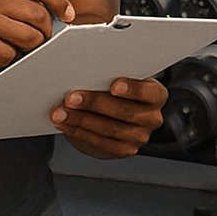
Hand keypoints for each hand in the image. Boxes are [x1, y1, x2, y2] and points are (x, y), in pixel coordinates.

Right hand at [0, 0, 74, 70]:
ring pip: (31, 37)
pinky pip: (13, 55)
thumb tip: (56, 11)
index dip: (59, 0)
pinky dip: (9, 56)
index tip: (69, 13)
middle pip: (38, 15)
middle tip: (41, 36)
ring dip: (31, 45)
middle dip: (46, 29)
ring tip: (18, 43)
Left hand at [50, 76, 167, 159]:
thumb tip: (85, 66)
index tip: (113, 85)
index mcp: (156, 94)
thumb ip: (110, 72)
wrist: (117, 115)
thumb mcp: (119, 75)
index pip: (148, 92)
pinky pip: (99, 143)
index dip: (132, 89)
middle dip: (94, 103)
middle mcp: (151, 117)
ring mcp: (139, 136)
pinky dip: (78, 132)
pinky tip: (64, 123)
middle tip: (71, 97)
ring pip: (109, 129)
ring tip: (60, 112)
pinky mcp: (123, 150)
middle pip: (124, 112)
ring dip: (80, 120)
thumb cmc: (115, 87)